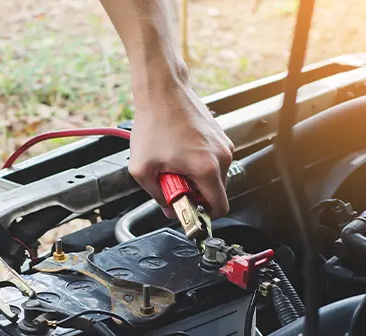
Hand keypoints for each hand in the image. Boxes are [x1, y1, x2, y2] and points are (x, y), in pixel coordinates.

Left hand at [128, 84, 233, 218]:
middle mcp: (221, 156)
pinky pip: (213, 161)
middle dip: (196, 194)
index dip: (202, 215)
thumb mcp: (142, 169)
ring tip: (174, 164)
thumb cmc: (153, 123)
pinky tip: (180, 152)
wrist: (162, 90)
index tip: (187, 209)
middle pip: (217, 193)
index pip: (219, 208)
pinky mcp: (220, 136)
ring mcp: (223, 145)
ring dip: (196, 178)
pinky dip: (198, 163)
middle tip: (173, 181)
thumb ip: (157, 196)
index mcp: (207, 168)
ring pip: (215, 177)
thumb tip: (168, 208)